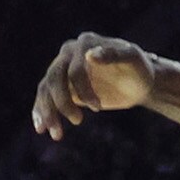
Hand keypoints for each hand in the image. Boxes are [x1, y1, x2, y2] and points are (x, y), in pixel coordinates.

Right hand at [33, 34, 155, 139]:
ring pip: (46, 89)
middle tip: (77, 122)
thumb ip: (113, 54)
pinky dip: (41, 113)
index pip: (74, 69)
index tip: (98, 108)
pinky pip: (46, 98)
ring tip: (56, 135)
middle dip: (61, 103)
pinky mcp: (62, 87)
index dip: (83, 90)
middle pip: (54, 78)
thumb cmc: (138, 68)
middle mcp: (69, 54)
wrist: (137, 82)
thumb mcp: (132, 59)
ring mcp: (63, 69)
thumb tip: (89, 55)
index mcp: (84, 44)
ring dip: (47, 112)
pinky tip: (41, 129)